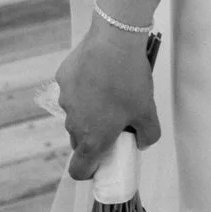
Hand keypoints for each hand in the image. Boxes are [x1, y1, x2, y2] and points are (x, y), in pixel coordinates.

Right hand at [54, 25, 160, 179]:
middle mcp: (73, 123)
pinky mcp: (62, 78)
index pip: (79, 170)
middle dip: (95, 135)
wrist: (113, 40)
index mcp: (93, 138)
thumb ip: (148, 135)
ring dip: (89, 109)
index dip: (90, 171)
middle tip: (115, 120)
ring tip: (111, 89)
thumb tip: (141, 142)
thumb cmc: (129, 79)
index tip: (102, 162)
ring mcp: (65, 99)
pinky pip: (73, 89)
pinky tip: (100, 71)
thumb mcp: (148, 111)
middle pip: (80, 140)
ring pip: (76, 112)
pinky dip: (84, 86)